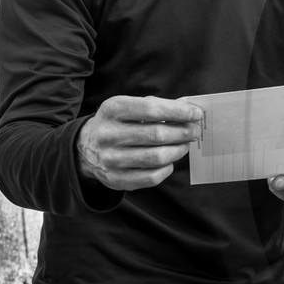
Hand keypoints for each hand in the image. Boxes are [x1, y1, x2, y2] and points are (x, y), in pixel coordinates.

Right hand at [77, 96, 202, 190]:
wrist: (86, 148)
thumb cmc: (118, 123)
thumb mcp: (130, 107)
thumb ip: (158, 105)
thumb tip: (190, 106)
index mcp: (112, 110)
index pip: (151, 109)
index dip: (178, 112)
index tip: (197, 114)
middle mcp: (108, 134)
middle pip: (156, 135)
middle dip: (183, 132)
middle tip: (194, 132)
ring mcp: (110, 159)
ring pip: (156, 157)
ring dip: (178, 150)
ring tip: (184, 145)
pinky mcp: (115, 179)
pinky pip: (152, 177)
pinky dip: (167, 168)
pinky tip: (169, 161)